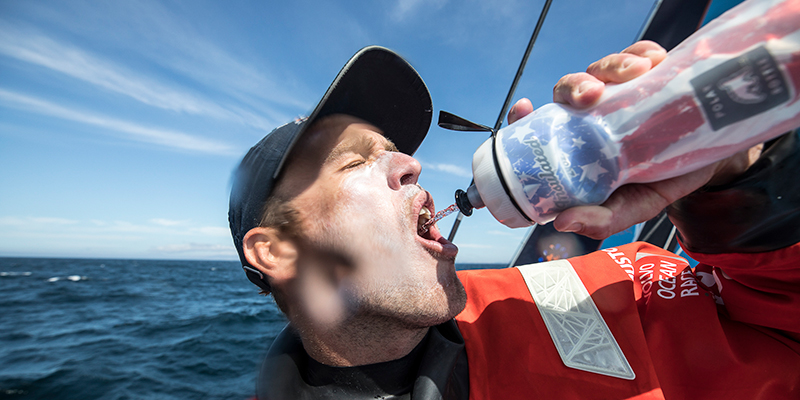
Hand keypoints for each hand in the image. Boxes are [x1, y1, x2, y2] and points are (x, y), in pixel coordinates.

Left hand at [507, 41, 759, 238]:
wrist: (713, 165)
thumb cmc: (661, 183)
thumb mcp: (633, 207)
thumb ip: (600, 219)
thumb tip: (561, 221)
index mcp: (579, 141)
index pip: (540, 124)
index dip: (524, 116)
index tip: (522, 108)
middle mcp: (595, 112)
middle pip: (569, 90)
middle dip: (573, 87)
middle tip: (589, 96)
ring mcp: (622, 90)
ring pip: (601, 69)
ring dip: (610, 67)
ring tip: (632, 74)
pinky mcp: (652, 73)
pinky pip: (640, 54)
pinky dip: (642, 54)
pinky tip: (652, 63)